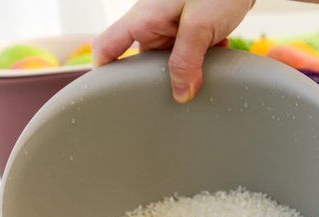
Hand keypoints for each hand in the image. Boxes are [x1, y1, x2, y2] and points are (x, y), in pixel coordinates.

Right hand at [92, 0, 253, 102]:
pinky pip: (188, 54)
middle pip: (142, 62)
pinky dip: (200, 61)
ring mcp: (171, 26)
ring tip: (201, 74)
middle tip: (175, 94)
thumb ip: (186, 62)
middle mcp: (153, 23)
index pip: (107, 46)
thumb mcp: (199, 26)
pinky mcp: (190, 28)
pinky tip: (215, 60)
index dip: (103, 71)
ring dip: (185, 70)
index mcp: (143, 19)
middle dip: (159, 80)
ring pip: (168, 61)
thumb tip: (180, 94)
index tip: (109, 95)